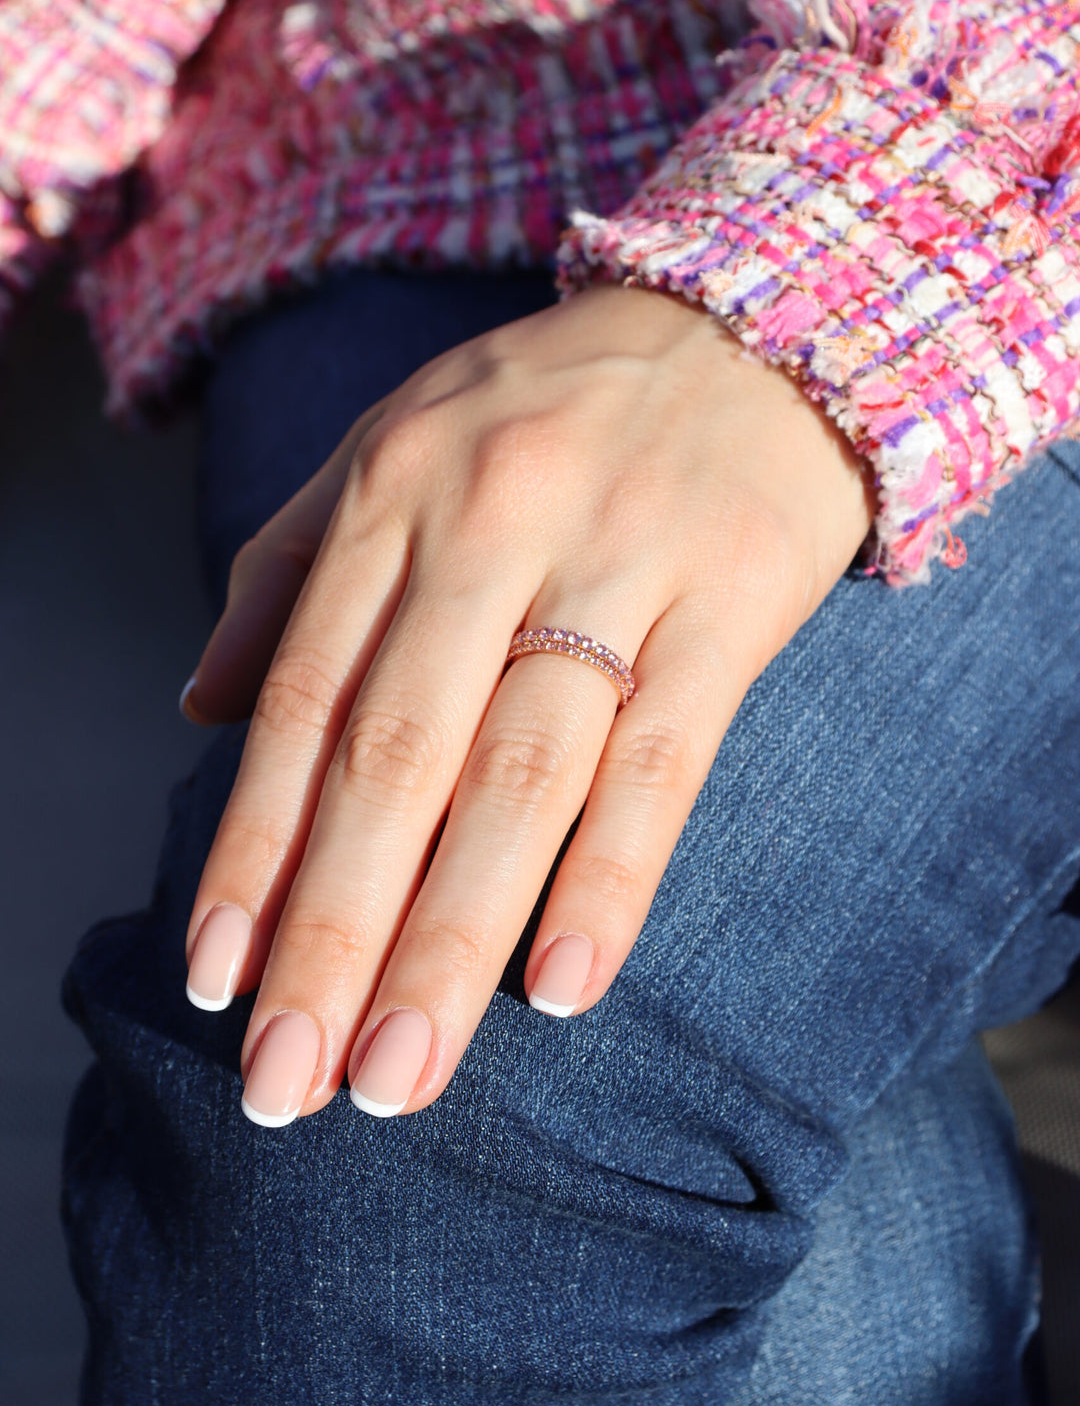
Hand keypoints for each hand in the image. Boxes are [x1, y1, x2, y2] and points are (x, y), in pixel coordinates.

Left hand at [182, 283, 874, 1125]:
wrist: (757, 322)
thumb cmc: (552, 407)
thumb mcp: (399, 445)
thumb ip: (291, 569)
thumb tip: (200, 710)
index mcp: (396, 490)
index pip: (304, 698)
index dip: (252, 848)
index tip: (213, 980)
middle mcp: (494, 524)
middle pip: (397, 757)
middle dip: (334, 930)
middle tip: (287, 1084)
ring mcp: (616, 560)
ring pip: (519, 774)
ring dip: (452, 938)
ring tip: (399, 1076)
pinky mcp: (731, 597)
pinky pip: (663, 755)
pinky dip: (611, 874)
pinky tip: (562, 989)